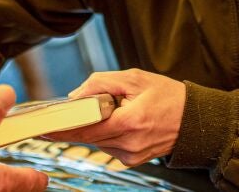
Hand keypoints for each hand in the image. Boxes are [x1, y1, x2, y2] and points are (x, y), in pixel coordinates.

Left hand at [46, 69, 185, 166]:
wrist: (195, 121)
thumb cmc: (169, 97)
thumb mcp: (134, 78)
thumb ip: (101, 83)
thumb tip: (76, 95)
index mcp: (130, 122)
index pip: (85, 128)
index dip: (61, 128)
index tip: (43, 128)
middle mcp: (129, 143)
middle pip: (87, 137)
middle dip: (74, 125)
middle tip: (62, 115)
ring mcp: (131, 155)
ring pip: (96, 142)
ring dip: (94, 127)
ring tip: (112, 111)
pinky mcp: (132, 160)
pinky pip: (108, 146)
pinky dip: (106, 134)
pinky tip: (119, 122)